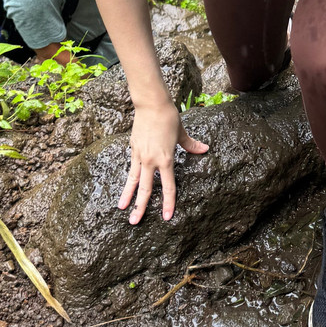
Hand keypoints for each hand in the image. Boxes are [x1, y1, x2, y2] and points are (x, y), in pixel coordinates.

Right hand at [118, 101, 208, 222]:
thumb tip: (204, 149)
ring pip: (133, 181)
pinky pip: (131, 168)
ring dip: (127, 196)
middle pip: (146, 189)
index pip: (168, 187)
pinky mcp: (133, 149)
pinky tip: (125, 187)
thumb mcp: (182, 133)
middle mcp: (151, 161)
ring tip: (121, 208)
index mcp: (166, 159)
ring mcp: (140, 156)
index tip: (166, 216)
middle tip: (134, 222)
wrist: (151, 104)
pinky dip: (129, 179)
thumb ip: (191, 145)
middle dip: (140, 207)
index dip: (168, 203)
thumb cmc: (169, 118)